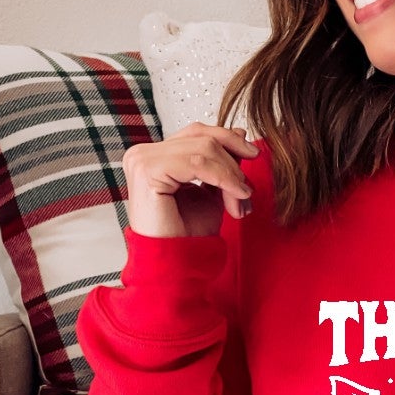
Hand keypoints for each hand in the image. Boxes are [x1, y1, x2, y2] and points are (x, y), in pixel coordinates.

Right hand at [122, 122, 258, 238]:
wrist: (175, 262)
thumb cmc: (187, 232)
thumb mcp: (212, 188)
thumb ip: (221, 162)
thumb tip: (240, 133)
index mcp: (154, 155)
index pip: (196, 133)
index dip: (228, 141)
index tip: (253, 155)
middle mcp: (142, 153)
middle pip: (201, 136)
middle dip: (232, 161)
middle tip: (247, 187)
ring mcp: (141, 159)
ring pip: (203, 148)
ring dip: (230, 174)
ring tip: (241, 198)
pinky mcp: (147, 170)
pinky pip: (197, 163)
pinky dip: (224, 178)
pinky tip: (236, 196)